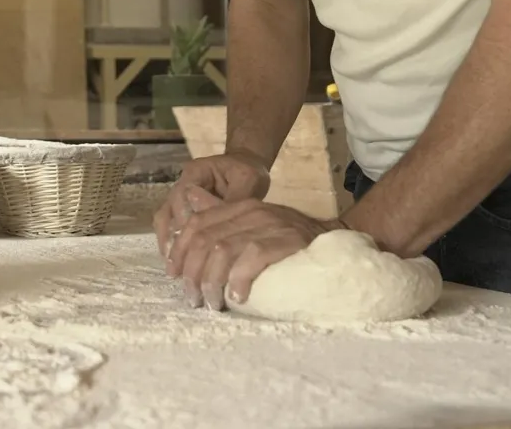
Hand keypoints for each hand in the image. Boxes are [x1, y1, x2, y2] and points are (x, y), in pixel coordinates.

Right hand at [154, 149, 272, 258]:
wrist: (247, 166)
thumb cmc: (247, 172)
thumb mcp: (247, 182)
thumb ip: (235, 200)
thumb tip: (226, 226)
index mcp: (195, 172)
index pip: (181, 196)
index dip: (184, 220)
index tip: (193, 243)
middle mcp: (182, 184)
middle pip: (167, 210)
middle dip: (171, 238)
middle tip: (178, 265)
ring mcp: (181, 198)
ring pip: (165, 220)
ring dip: (168, 243)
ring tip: (174, 268)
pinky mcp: (186, 210)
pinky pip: (172, 226)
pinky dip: (174, 244)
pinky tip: (180, 263)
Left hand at [165, 188, 340, 311]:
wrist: (336, 238)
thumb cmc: (289, 242)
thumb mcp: (253, 228)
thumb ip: (225, 228)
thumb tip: (189, 237)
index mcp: (238, 207)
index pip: (196, 223)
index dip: (180, 250)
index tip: (174, 276)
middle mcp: (250, 211)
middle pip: (204, 239)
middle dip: (192, 273)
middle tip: (194, 299)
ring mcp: (268, 223)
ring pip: (222, 250)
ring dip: (211, 281)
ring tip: (213, 303)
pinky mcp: (286, 239)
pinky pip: (253, 257)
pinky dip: (240, 279)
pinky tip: (238, 296)